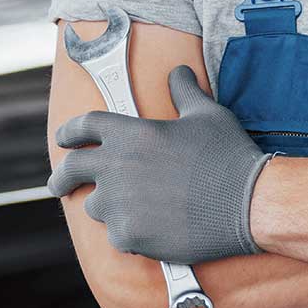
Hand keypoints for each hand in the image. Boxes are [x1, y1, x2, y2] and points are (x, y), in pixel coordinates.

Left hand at [46, 65, 274, 262]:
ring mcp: (120, 204)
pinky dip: (129, 233)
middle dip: (61, 177)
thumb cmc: (228, 155)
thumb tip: (179, 71)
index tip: (64, 139)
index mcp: (132, 133)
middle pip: (71, 169)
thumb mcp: (207, 114)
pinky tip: (151, 229)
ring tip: (132, 207)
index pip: (85, 125)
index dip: (70, 131)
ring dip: (108, 205)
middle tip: (59, 184)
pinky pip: (116, 235)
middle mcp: (117, 167)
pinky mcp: (129, 235)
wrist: (248, 202)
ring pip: (95, 206)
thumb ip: (184, 91)